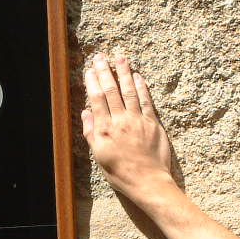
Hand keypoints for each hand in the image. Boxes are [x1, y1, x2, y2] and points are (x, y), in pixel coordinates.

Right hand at [82, 52, 175, 205]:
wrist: (148, 181)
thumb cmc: (121, 173)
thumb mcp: (99, 156)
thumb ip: (91, 133)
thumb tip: (86, 112)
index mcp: (105, 129)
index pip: (97, 99)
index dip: (93, 82)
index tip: (89, 70)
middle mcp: (120, 121)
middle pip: (111, 91)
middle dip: (105, 72)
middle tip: (101, 57)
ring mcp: (138, 121)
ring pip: (129, 91)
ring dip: (124, 73)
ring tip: (120, 57)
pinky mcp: (153, 124)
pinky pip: (146, 101)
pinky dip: (142, 87)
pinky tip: (137, 76)